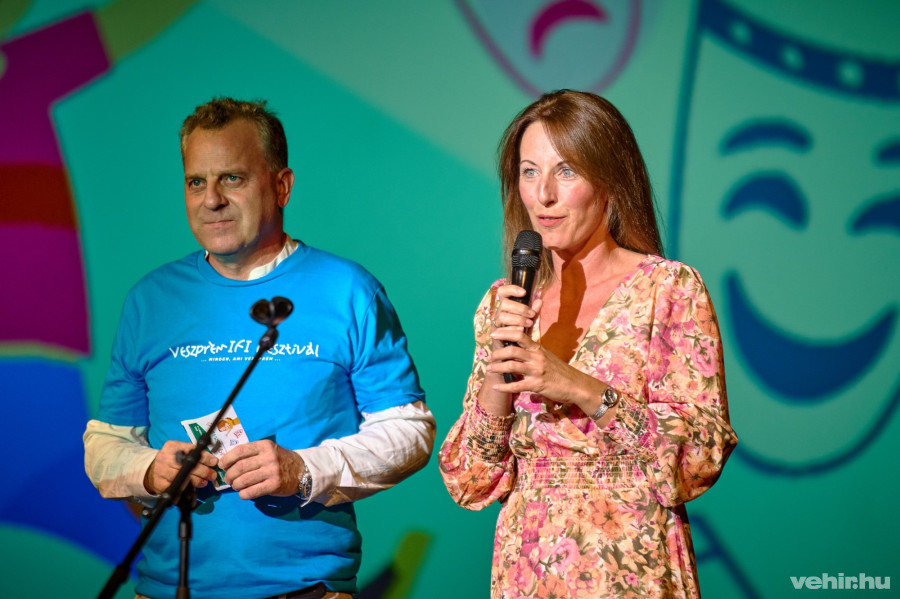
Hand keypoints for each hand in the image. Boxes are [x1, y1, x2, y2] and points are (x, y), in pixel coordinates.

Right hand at [144, 440, 219, 494]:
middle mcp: (165, 458)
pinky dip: (186, 489)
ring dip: (197, 481)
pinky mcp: (159, 484)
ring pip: (182, 478)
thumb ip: (193, 452)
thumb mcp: (179, 450)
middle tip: (212, 475)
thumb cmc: (171, 459)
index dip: (204, 457)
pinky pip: (176, 488)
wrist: (151, 470)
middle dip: (203, 471)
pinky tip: (193, 489)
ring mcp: (161, 472)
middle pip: (187, 465)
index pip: (191, 451)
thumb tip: (212, 459)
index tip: (214, 461)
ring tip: (204, 482)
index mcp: (171, 447)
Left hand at [219, 439, 303, 499]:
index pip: (240, 451)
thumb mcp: (269, 450)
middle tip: (228, 479)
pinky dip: (243, 494)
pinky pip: (252, 491)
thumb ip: (252, 453)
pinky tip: (243, 493)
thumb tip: (228, 462)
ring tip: (236, 486)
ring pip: (244, 480)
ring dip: (235, 485)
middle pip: (240, 467)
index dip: (227, 459)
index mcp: (264, 446)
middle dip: (229, 475)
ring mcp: (272, 471)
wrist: (302, 470)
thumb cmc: (281, 460)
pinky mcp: (274, 485)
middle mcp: (268, 457)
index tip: (222, 465)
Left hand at [487, 327, 605, 412]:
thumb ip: (533, 352)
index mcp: (538, 349)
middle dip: (497, 353)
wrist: (576, 385)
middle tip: (490, 357)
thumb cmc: (560, 371)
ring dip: (498, 367)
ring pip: (512, 365)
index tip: (494, 333)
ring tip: (490, 369)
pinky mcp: (537, 384)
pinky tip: (496, 387)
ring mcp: (537, 371)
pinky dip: (504, 387)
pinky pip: (517, 385)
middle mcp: (536, 357)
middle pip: (512, 350)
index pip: (520, 335)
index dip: (505, 333)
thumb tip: (518, 348)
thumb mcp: (547, 357)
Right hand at [490, 284, 540, 349]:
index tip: (524, 292)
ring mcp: (496, 324)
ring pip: (502, 316)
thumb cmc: (519, 334)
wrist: (510, 353)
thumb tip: (540, 300)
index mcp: (506, 307)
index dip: (511, 289)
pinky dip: (513, 329)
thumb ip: (533, 311)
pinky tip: (522, 330)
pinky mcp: (495, 335)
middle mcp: (499, 313)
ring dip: (517, 319)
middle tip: (531, 314)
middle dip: (520, 308)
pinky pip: (502, 329)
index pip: (502, 292)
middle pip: (504, 304)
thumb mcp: (528, 321)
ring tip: (529, 323)